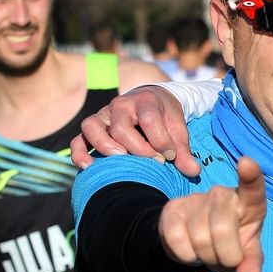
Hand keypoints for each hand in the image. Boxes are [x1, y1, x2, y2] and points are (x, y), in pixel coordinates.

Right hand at [70, 85, 199, 175]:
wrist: (152, 99)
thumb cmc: (165, 116)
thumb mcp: (178, 128)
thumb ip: (183, 150)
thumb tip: (193, 172)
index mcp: (145, 101)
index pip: (149, 120)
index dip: (161, 141)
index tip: (171, 156)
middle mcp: (120, 105)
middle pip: (121, 128)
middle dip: (138, 149)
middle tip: (155, 162)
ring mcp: (103, 115)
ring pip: (92, 127)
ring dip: (105, 147)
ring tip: (122, 161)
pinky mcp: (93, 127)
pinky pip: (79, 139)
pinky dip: (79, 152)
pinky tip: (88, 167)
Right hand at [158, 157, 266, 271]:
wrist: (196, 245)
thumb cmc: (231, 245)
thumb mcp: (246, 256)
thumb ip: (252, 265)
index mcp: (250, 202)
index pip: (253, 187)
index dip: (250, 175)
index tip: (246, 163)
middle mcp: (224, 194)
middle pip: (223, 230)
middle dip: (226, 256)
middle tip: (226, 258)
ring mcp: (197, 199)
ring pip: (199, 238)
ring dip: (205, 257)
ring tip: (208, 252)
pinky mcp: (172, 208)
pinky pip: (176, 241)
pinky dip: (185, 256)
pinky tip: (190, 250)